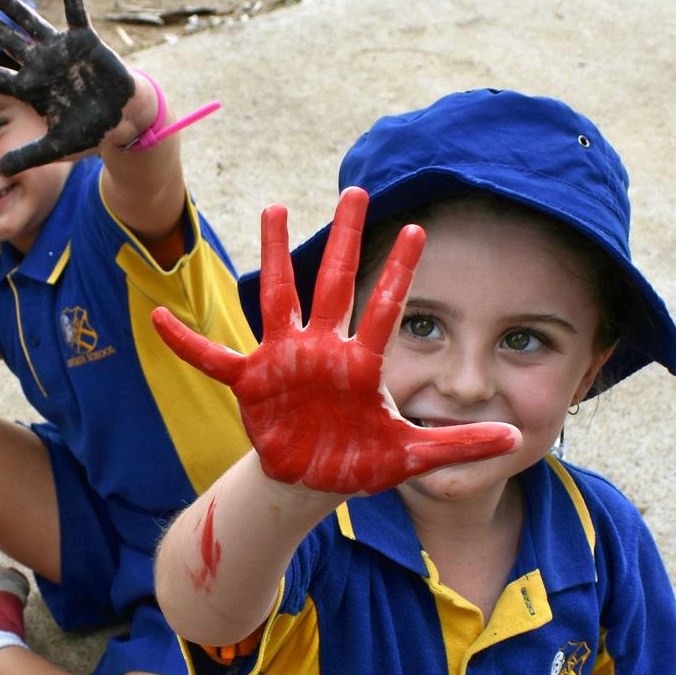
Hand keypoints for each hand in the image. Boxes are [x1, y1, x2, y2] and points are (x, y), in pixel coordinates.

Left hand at [0, 0, 141, 174]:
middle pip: (4, 39)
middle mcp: (40, 64)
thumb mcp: (56, 148)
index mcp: (30, 88)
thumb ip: (28, 157)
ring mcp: (61, 50)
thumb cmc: (90, 132)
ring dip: (10, 4)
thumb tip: (0, 171)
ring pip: (29, 21)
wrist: (123, 119)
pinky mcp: (85, 40)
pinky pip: (76, 8)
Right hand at [152, 188, 519, 493]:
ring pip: (278, 298)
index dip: (400, 270)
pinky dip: (185, 343)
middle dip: (347, 239)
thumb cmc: (359, 463)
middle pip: (336, 283)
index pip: (385, 307)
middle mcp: (323, 350)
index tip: (418, 227)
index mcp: (361, 364)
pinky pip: (212, 358)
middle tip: (358, 191)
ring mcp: (284, 361)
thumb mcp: (412, 458)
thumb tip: (519, 441)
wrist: (312, 483)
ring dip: (276, 256)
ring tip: (276, 208)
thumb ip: (459, 445)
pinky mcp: (251, 383)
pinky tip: (156, 320)